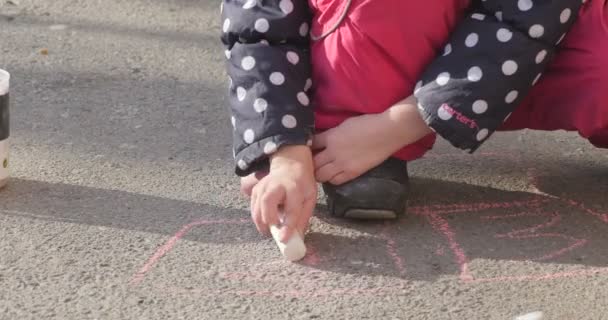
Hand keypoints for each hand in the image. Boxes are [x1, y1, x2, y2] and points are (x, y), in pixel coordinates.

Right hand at [250, 145, 316, 241]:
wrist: (290, 166)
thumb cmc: (302, 185)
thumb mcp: (309, 198)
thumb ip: (303, 217)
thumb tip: (297, 238)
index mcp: (294, 188)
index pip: (291, 209)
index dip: (288, 225)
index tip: (284, 239)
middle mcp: (276, 185)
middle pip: (267, 203)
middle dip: (268, 220)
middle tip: (272, 233)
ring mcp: (264, 186)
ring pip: (257, 206)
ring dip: (260, 222)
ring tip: (268, 231)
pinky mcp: (256, 189)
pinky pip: (253, 206)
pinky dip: (256, 217)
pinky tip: (263, 222)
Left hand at [312, 95, 431, 184]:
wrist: (387, 132)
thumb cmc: (368, 123)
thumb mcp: (344, 124)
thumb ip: (331, 133)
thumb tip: (321, 140)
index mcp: (331, 137)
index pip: (311, 144)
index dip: (307, 146)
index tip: (306, 147)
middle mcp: (333, 152)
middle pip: (312, 163)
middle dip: (309, 162)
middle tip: (310, 161)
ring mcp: (343, 165)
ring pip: (320, 175)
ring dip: (318, 172)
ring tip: (320, 169)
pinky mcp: (353, 173)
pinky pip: (335, 181)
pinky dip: (330, 179)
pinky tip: (332, 174)